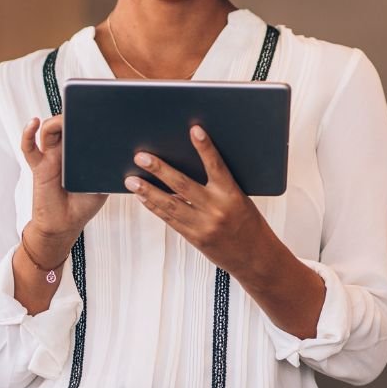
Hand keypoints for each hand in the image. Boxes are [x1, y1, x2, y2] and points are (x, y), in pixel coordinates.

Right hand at [21, 115, 106, 252]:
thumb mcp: (103, 184)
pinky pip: (29, 148)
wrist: (65, 224)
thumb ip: (107, 169)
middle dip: (73, 112)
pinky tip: (32, 123)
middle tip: (83, 105)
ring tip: (64, 118)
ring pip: (49, 130)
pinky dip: (28, 134)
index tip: (101, 104)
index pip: (84, 126)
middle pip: (66, 122)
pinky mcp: (39, 165)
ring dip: (56, 121)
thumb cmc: (84, 203)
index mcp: (83, 150)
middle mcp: (66, 149)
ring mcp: (51, 155)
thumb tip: (118, 153)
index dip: (90, 113)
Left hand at [126, 125, 271, 276]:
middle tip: (141, 157)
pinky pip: (170, 220)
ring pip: (170, 204)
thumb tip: (189, 167)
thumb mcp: (240, 199)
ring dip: (148, 191)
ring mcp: (204, 225)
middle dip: (160, 170)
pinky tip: (143, 197)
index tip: (194, 130)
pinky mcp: (195, 238)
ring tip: (132, 180)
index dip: (205, 148)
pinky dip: (154, 207)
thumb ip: (219, 185)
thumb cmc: (248, 223)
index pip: (216, 166)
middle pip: (183, 185)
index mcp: (232, 195)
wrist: (255, 257)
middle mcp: (216, 209)